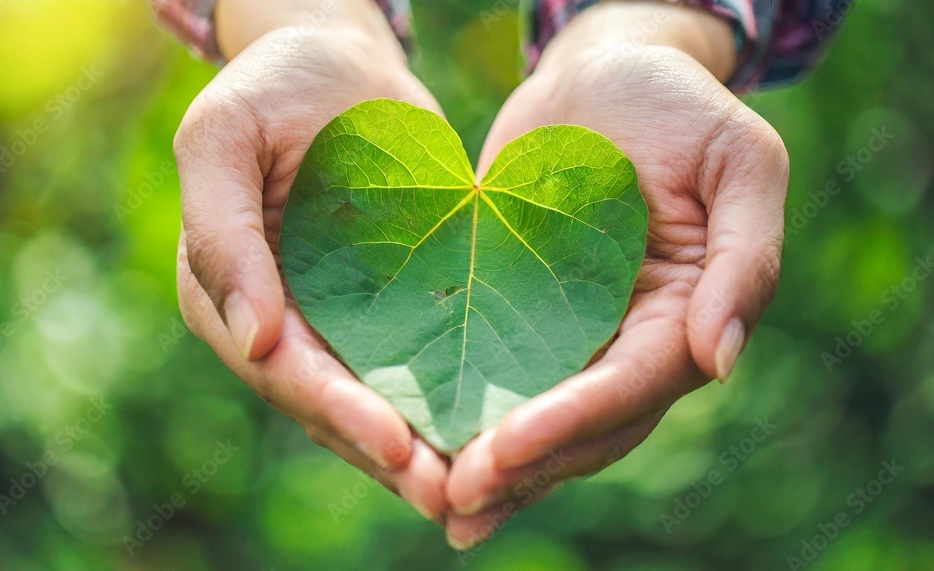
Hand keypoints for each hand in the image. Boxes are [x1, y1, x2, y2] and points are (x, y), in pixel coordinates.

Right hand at [173, 6, 448, 520]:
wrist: (340, 60)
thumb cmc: (274, 84)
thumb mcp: (225, 136)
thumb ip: (224, 234)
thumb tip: (252, 338)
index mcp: (227, 291)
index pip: (282, 369)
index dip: (335, 411)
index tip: (392, 445)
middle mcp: (279, 320)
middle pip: (331, 403)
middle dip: (386, 452)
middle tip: (448, 493)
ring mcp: (333, 317)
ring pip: (375, 396)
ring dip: (420, 446)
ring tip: (475, 486)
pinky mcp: (385, 304)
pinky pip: (412, 360)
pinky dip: (442, 399)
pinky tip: (491, 429)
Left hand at [443, 4, 788, 547]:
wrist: (601, 74)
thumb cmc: (678, 104)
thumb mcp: (737, 161)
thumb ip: (744, 260)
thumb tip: (721, 361)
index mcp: (687, 314)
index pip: (633, 385)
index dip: (574, 420)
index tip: (507, 446)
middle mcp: (630, 340)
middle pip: (586, 426)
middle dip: (526, 463)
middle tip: (457, 498)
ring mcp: (574, 334)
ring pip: (540, 418)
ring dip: (496, 467)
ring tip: (437, 502)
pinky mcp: (521, 313)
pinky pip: (497, 375)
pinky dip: (467, 418)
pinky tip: (423, 456)